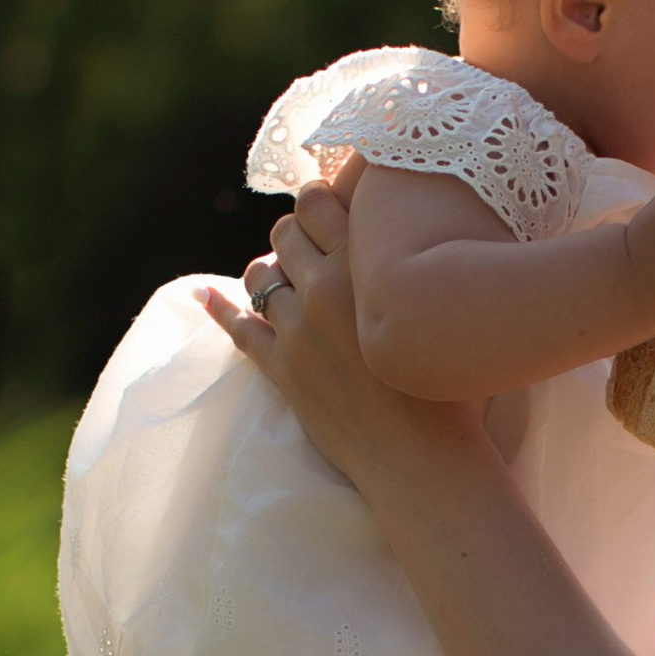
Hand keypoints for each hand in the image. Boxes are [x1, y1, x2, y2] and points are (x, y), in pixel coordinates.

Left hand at [207, 186, 472, 488]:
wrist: (422, 456)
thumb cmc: (451, 387)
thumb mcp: (438, 308)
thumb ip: (415, 270)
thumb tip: (409, 243)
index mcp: (363, 266)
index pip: (315, 203)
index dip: (315, 200)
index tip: (324, 208)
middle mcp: (323, 289)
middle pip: (283, 235)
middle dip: (293, 236)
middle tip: (309, 248)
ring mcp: (296, 330)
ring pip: (259, 276)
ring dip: (269, 271)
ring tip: (281, 277)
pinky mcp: (281, 368)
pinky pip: (237, 328)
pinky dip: (218, 308)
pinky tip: (203, 296)